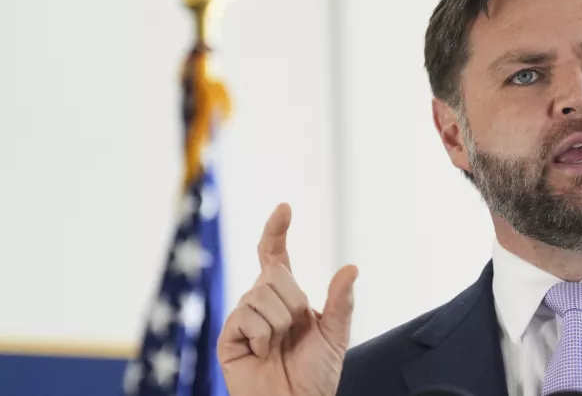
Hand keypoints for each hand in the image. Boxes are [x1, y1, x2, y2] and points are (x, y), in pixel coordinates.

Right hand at [218, 203, 358, 395]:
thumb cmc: (314, 374)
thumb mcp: (335, 335)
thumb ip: (341, 302)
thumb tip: (351, 268)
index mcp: (287, 297)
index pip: (275, 255)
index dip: (277, 230)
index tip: (284, 208)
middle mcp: (261, 301)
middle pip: (274, 274)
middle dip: (293, 301)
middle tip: (296, 330)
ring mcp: (242, 318)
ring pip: (260, 294)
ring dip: (280, 322)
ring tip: (278, 346)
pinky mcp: (229, 336)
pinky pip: (246, 316)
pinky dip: (263, 336)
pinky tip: (262, 353)